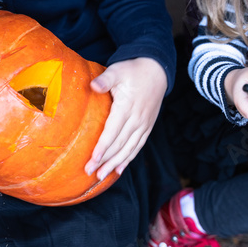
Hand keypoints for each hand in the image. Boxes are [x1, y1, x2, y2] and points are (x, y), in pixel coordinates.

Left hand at [85, 57, 166, 179]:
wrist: (157, 70)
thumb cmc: (132, 70)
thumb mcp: (117, 71)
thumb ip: (105, 80)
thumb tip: (93, 85)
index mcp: (127, 107)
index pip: (112, 132)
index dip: (102, 147)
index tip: (92, 160)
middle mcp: (136, 120)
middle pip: (119, 145)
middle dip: (104, 160)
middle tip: (90, 172)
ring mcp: (143, 125)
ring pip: (128, 149)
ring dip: (115, 164)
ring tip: (102, 176)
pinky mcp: (147, 127)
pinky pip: (137, 147)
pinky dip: (128, 159)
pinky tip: (119, 169)